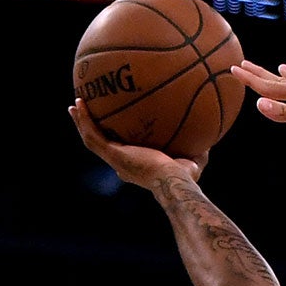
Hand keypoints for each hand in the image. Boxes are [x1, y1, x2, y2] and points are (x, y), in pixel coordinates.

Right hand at [69, 98, 204, 190]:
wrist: (174, 182)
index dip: (114, 143)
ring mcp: (115, 159)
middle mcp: (122, 164)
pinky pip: (92, 134)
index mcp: (136, 166)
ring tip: (76, 105)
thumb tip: (210, 140)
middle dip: (92, 128)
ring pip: (91, 138)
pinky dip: (85, 119)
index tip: (111, 130)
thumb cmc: (186, 177)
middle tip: (85, 113)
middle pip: (101, 144)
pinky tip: (80, 104)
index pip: (121, 153)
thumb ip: (198, 150)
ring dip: (82, 121)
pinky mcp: (112, 154)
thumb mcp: (193, 160)